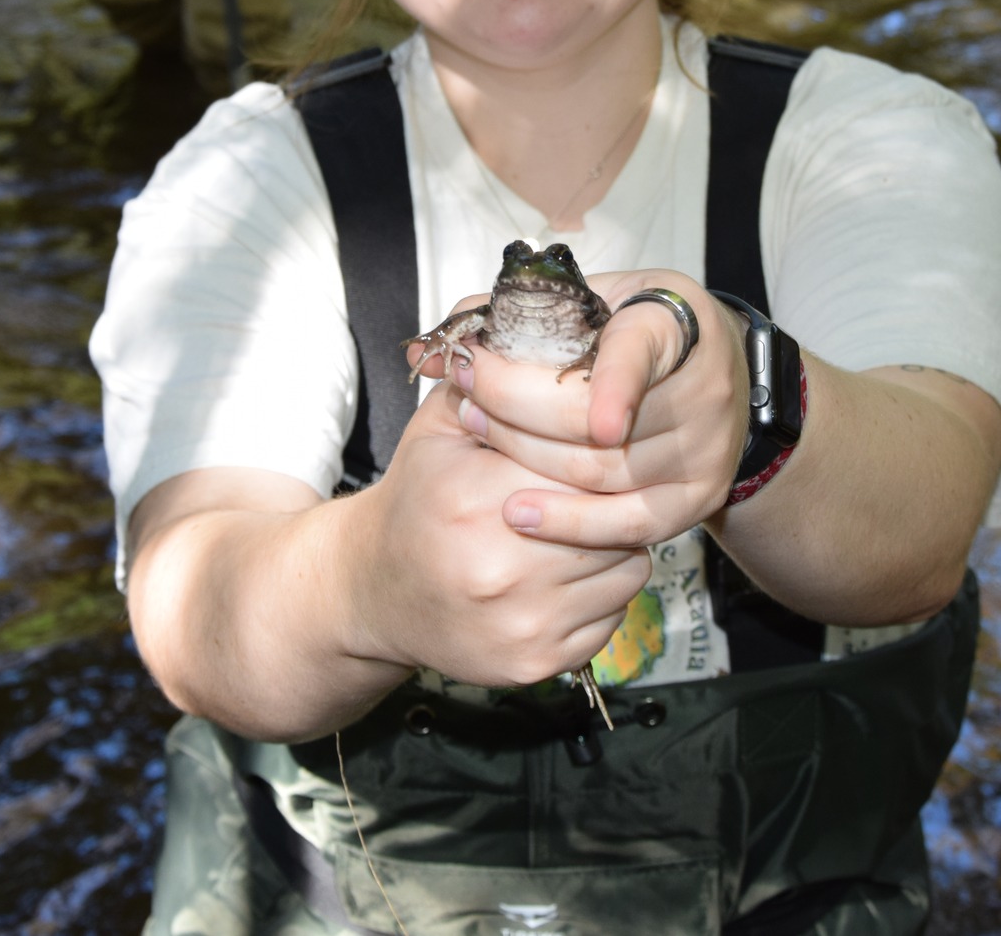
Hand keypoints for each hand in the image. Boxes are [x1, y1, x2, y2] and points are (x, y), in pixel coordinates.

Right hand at [344, 381, 650, 686]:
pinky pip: (613, 617)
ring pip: (627, 570)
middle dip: (613, 499)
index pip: (587, 464)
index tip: (601, 441)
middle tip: (599, 487)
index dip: (600, 450)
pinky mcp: (536, 662)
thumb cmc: (416, 500)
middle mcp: (501, 568)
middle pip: (613, 520)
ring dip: (615, 547)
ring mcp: (522, 623)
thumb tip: (550, 338)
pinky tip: (567, 575)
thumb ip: (495, 384)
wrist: (373, 591)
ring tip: (579, 530)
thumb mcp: (441, 429)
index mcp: (478, 499)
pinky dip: (602, 594)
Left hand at [414, 272, 752, 551]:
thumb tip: (432, 350)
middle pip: (595, 421)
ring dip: (523, 454)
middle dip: (513, 404)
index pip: (640, 353)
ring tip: (478, 430)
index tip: (590, 419)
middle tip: (468, 388)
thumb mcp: (592, 298)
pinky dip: (569, 523)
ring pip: (599, 471)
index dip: (612, 385)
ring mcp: (702, 450)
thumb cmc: (637, 331)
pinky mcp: (696, 497)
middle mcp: (700, 391)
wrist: (713, 372)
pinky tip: (520, 514)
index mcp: (674, 325)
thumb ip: (513, 314)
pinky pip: (627, 523)